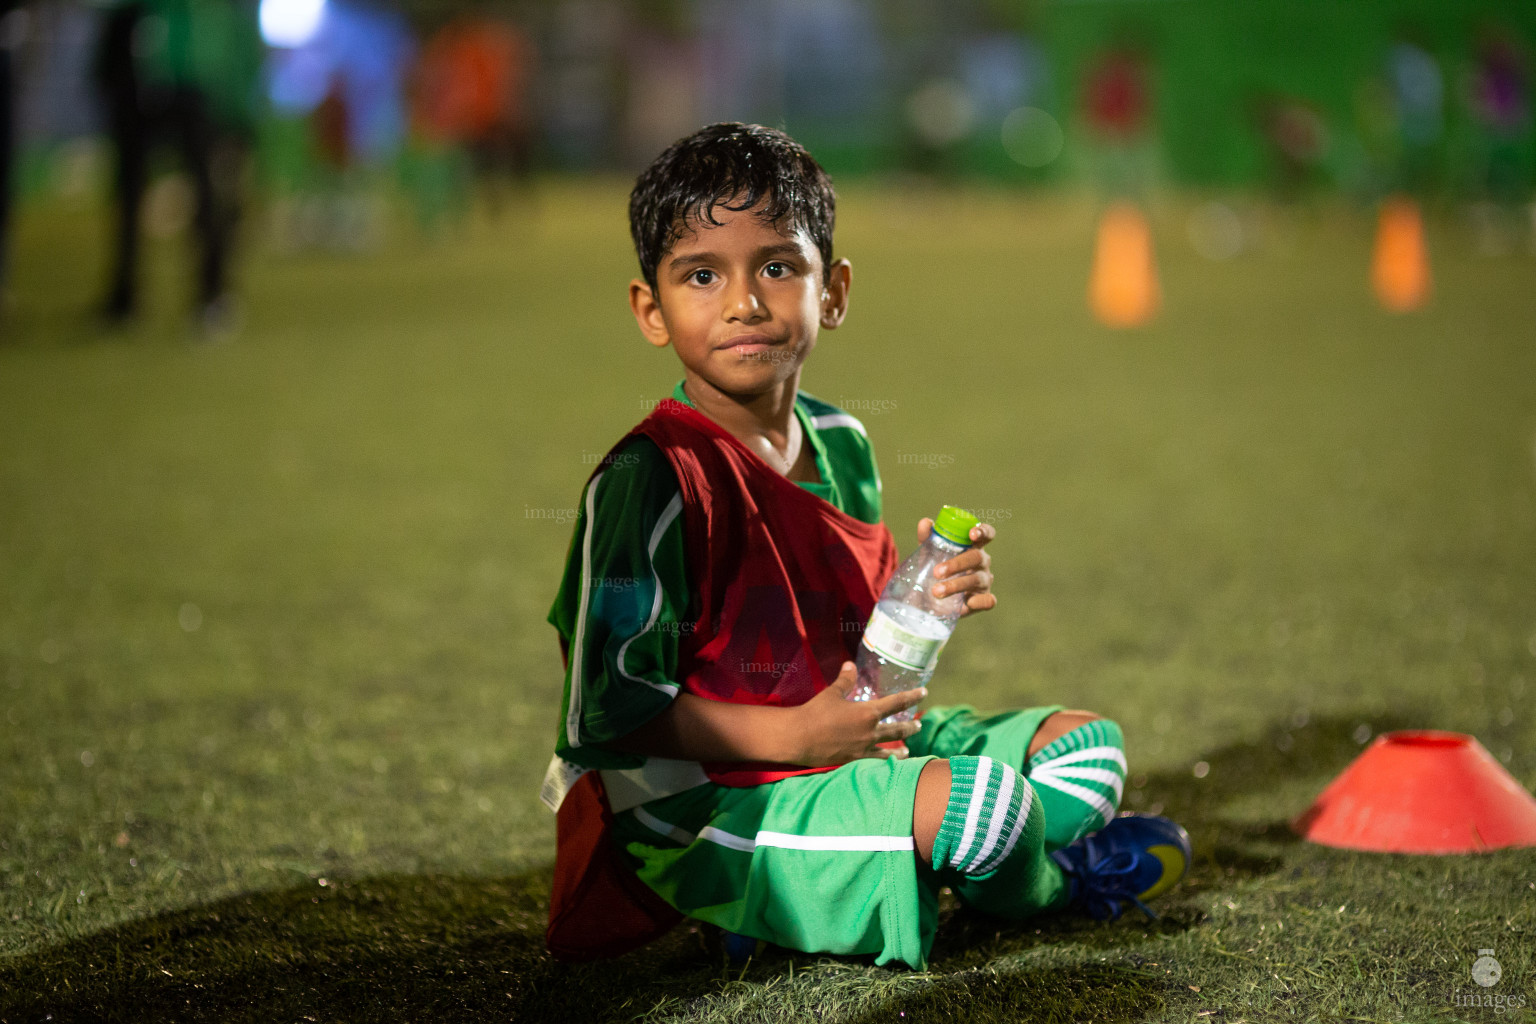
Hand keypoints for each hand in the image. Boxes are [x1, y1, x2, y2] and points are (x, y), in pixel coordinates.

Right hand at [784, 661, 924, 765]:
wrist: (800, 737)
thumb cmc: (815, 712)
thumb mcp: (832, 693)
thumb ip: (845, 680)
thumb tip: (850, 665)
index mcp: (868, 712)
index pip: (897, 702)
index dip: (912, 697)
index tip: (924, 693)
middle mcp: (870, 731)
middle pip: (897, 729)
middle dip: (910, 726)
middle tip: (919, 724)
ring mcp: (863, 748)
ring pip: (889, 749)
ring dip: (900, 749)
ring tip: (907, 751)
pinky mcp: (853, 760)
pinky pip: (874, 762)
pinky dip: (883, 762)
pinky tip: (886, 764)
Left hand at [918, 517, 996, 615]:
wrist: (932, 599)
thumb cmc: (937, 569)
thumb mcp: (929, 554)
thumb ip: (927, 538)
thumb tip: (926, 522)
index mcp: (973, 546)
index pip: (986, 534)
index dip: (983, 532)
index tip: (972, 534)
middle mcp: (982, 562)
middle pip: (976, 557)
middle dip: (957, 564)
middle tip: (937, 572)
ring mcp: (984, 581)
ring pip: (976, 580)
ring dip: (956, 585)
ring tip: (936, 591)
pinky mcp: (983, 599)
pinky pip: (988, 600)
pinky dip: (980, 601)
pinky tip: (969, 602)